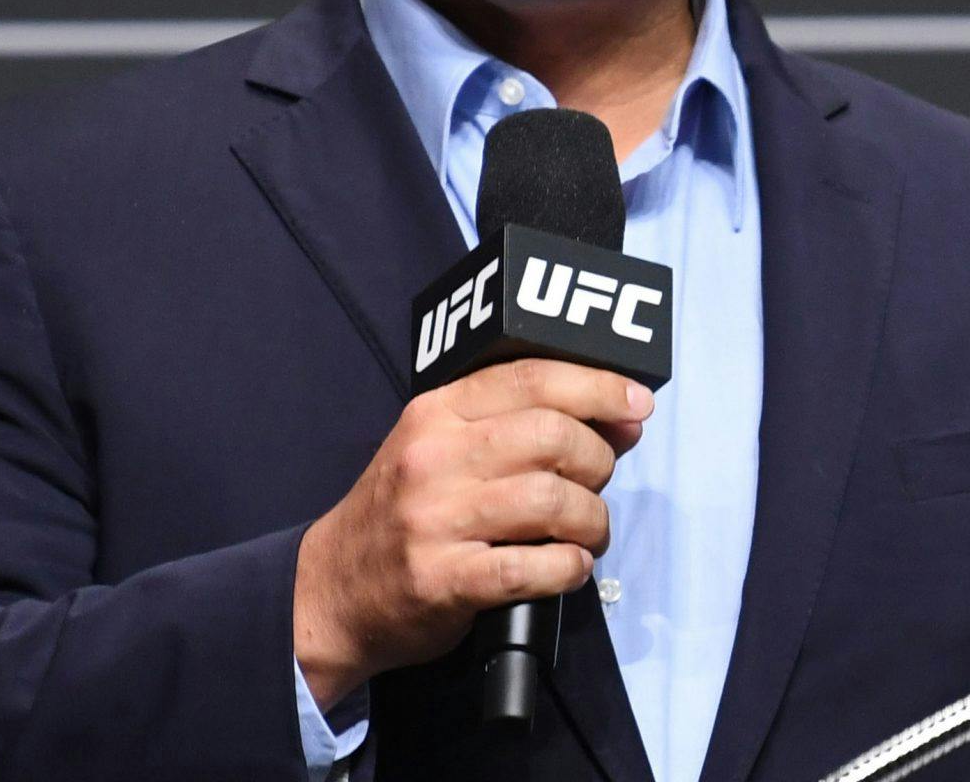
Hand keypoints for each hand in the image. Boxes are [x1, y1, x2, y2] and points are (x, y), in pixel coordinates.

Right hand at [292, 358, 651, 707]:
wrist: (332, 591)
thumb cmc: (403, 514)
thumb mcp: (443, 450)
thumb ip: (520, 428)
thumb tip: (620, 418)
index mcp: (436, 413)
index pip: (531, 378)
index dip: (598, 387)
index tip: (637, 403)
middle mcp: (433, 458)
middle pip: (552, 437)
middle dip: (598, 460)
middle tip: (597, 482)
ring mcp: (436, 520)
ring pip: (553, 501)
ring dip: (592, 520)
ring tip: (587, 533)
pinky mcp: (444, 579)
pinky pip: (535, 567)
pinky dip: (569, 568)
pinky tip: (567, 567)